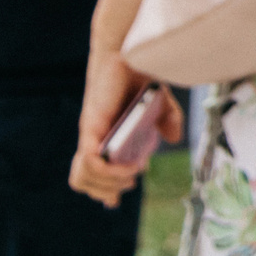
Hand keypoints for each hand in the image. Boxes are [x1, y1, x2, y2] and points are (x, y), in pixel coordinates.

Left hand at [69, 45, 173, 205]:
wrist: (132, 54)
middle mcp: (93, 140)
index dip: (101, 191)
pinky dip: (110, 171)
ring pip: (82, 176)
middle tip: (130, 182)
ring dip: (107, 185)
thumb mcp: (162, 105)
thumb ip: (168, 121)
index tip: (115, 201)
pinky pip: (91, 161)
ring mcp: (90, 134)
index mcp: (104, 139)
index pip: (89, 174)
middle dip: (106, 192)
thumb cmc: (142, 78)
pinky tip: (132, 167)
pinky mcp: (91, 127)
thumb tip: (173, 139)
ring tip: (130, 175)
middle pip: (83, 181)